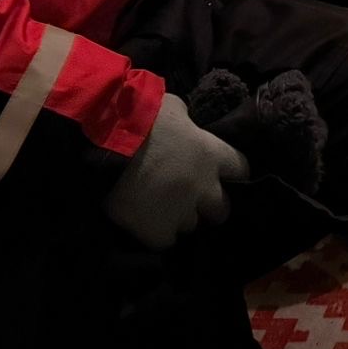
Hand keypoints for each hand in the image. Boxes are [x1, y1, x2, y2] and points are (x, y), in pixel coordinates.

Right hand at [103, 92, 250, 250]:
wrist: (107, 148)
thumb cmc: (141, 119)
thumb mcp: (172, 108)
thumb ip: (186, 121)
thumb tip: (185, 125)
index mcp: (211, 154)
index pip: (241, 169)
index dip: (231, 173)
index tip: (220, 174)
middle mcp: (204, 187)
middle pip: (221, 209)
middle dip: (209, 206)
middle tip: (190, 199)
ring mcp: (182, 212)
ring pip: (190, 225)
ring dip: (179, 218)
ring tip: (159, 209)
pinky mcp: (159, 232)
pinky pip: (165, 240)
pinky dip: (156, 234)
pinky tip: (144, 222)